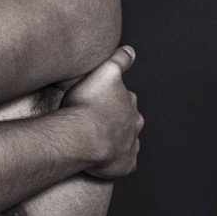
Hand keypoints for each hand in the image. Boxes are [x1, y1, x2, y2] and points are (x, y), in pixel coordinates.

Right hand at [63, 45, 143, 177]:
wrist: (82, 136)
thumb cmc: (88, 104)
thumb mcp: (105, 72)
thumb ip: (120, 60)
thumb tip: (131, 50)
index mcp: (130, 103)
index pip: (125, 99)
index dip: (113, 100)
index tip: (101, 102)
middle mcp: (135, 124)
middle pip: (129, 121)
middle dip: (118, 121)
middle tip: (99, 123)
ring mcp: (131, 146)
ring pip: (128, 142)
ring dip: (118, 141)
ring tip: (100, 143)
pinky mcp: (126, 165)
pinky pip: (125, 163)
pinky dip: (118, 162)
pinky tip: (106, 161)